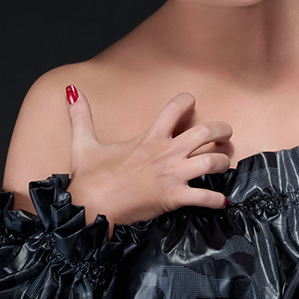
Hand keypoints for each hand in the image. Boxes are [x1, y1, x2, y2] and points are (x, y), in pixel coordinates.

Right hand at [65, 87, 231, 226]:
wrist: (89, 208)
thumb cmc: (89, 178)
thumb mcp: (84, 142)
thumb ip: (82, 115)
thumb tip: (72, 90)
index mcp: (148, 137)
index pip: (174, 108)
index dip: (186, 101)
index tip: (192, 101)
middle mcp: (165, 152)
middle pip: (204, 132)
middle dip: (221, 129)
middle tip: (227, 132)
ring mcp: (171, 175)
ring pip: (210, 162)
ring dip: (222, 161)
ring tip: (224, 163)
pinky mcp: (173, 198)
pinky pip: (204, 197)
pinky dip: (217, 199)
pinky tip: (223, 200)